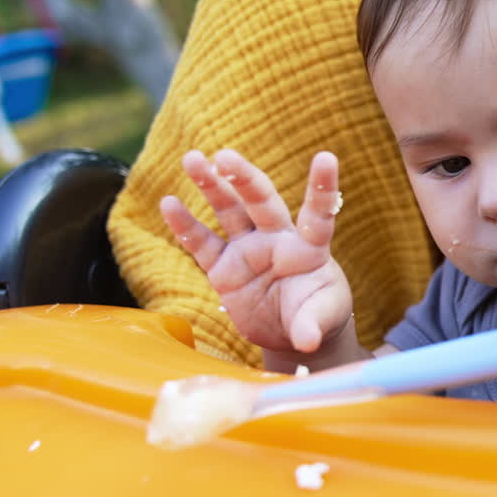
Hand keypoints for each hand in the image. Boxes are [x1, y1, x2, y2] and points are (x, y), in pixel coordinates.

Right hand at [159, 149, 352, 357]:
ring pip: (229, 211)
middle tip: (225, 156)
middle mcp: (277, 240)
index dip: (322, 187)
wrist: (291, 332)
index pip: (318, 213)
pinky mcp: (224, 268)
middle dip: (244, 178)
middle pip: (261, 201)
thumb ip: (311, 325)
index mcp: (310, 248)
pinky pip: (202, 243)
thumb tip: (307, 340)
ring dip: (212, 185)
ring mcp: (248, 250)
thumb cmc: (317, 315)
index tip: (327, 157)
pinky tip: (169, 203)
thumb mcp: (320, 319)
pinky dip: (185, 225)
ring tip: (193, 159)